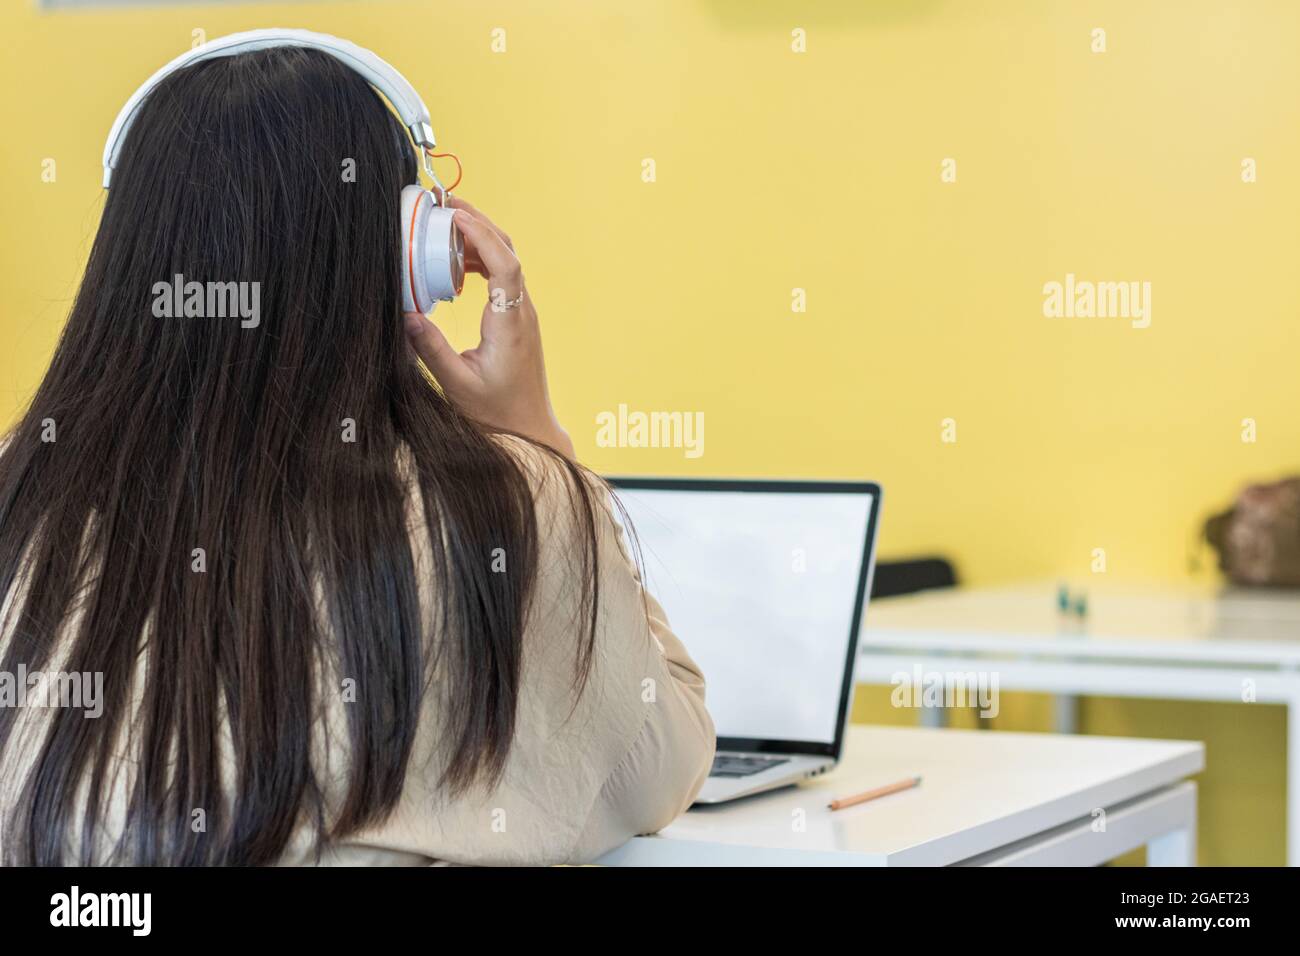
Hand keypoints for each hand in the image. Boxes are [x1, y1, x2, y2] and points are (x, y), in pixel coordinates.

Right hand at [403, 196, 573, 458]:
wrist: (529, 430)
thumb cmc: (497, 413)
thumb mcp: (457, 384)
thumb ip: (430, 349)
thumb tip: (405, 314)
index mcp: (510, 324)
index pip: (505, 266)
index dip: (482, 236)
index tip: (455, 217)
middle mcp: (522, 313)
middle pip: (508, 252)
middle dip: (478, 223)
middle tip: (445, 205)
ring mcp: (524, 314)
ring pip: (507, 262)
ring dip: (480, 239)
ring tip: (445, 227)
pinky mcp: (518, 319)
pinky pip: (504, 278)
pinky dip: (482, 261)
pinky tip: (457, 266)